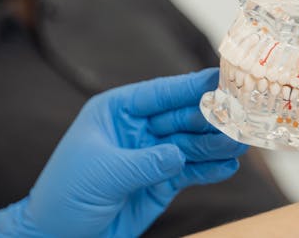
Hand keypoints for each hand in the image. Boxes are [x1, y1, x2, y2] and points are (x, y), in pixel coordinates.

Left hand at [0, 68, 245, 237]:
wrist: (57, 237)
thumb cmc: (65, 197)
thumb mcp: (104, 174)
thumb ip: (145, 162)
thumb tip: (179, 153)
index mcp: (115, 112)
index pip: (157, 94)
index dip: (188, 86)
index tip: (218, 76)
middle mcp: (136, 129)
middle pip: (180, 117)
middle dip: (209, 117)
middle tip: (240, 114)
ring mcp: (149, 156)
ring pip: (189, 144)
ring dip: (215, 143)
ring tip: (241, 142)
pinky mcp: (159, 183)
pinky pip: (189, 171)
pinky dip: (209, 170)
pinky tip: (228, 166)